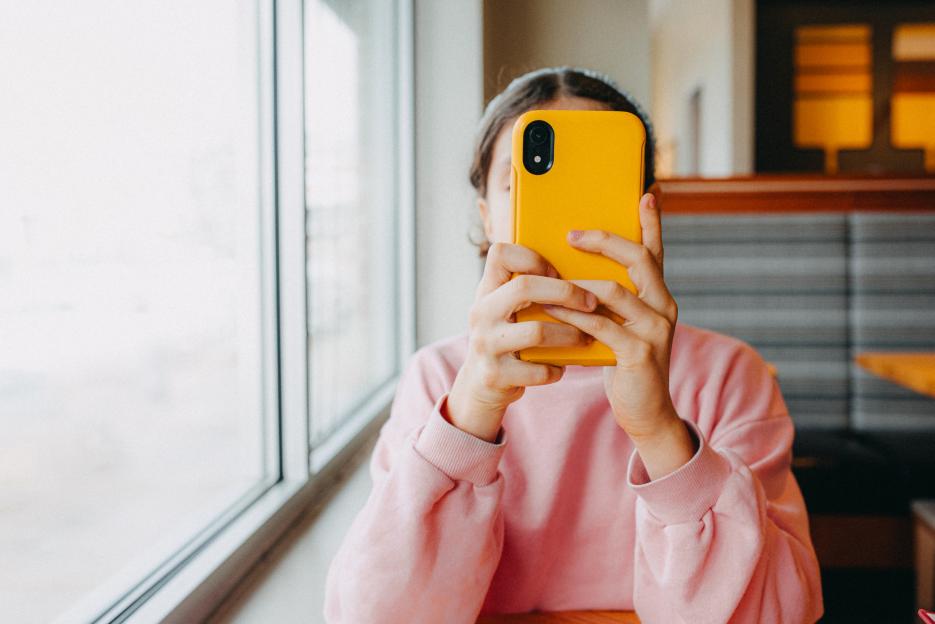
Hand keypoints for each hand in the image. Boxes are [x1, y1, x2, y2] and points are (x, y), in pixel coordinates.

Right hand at [446, 242, 597, 441]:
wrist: (480, 385)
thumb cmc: (505, 338)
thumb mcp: (503, 309)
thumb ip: (523, 288)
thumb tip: (576, 265)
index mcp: (486, 292)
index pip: (500, 254)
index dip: (534, 257)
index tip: (557, 272)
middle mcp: (481, 314)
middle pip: (525, 287)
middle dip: (566, 292)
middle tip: (591, 303)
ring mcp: (486, 345)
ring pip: (537, 331)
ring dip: (570, 335)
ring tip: (586, 338)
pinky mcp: (496, 375)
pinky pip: (538, 369)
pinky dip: (556, 369)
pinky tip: (561, 367)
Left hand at [541, 192, 695, 478]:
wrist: (645, 412)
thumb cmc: (625, 363)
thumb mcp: (620, 324)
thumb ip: (608, 299)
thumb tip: (572, 268)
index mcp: (659, 295)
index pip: (655, 250)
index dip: (652, 220)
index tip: (645, 191)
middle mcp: (664, 306)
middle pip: (638, 259)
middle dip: (604, 240)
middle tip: (571, 233)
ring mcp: (655, 329)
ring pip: (615, 290)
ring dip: (577, 281)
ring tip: (548, 274)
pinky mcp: (639, 353)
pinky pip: (600, 324)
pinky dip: (572, 314)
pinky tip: (550, 307)